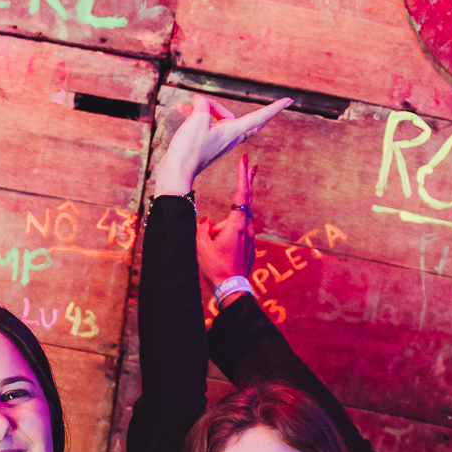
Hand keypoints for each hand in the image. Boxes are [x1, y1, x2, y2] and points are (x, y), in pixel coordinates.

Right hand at [154, 93, 290, 197]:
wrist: (176, 172)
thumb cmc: (188, 148)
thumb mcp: (197, 118)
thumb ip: (202, 105)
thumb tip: (200, 102)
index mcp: (232, 132)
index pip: (259, 117)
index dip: (274, 108)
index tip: (289, 100)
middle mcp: (229, 138)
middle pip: (232, 115)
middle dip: (215, 106)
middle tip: (198, 103)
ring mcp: (219, 142)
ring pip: (215, 118)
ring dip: (200, 110)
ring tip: (183, 107)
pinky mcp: (207, 144)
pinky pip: (205, 124)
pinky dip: (194, 116)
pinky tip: (181, 109)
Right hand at [196, 152, 256, 298]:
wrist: (231, 289)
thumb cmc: (215, 268)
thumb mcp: (202, 246)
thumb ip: (203, 229)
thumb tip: (206, 222)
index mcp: (236, 225)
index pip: (240, 195)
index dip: (242, 176)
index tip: (245, 161)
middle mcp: (247, 228)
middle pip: (245, 202)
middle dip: (247, 182)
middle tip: (250, 165)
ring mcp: (250, 238)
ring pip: (235, 223)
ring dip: (223, 227)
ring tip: (212, 249)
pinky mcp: (249, 247)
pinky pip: (237, 234)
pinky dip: (228, 234)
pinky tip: (219, 251)